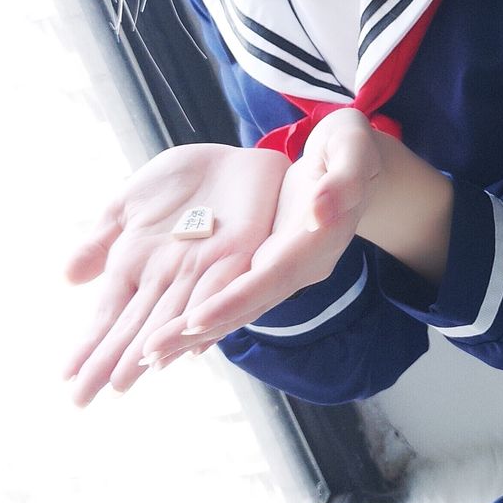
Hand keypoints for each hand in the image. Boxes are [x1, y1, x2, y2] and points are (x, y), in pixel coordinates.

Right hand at [61, 143, 289, 405]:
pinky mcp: (243, 256)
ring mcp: (208, 272)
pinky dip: (211, 309)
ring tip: (136, 370)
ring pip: (181, 317)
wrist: (232, 159)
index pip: (112, 315)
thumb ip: (103, 241)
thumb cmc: (180, 184)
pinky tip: (193, 330)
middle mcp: (173, 280)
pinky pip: (229, 288)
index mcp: (142, 268)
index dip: (92, 345)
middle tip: (87, 398)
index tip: (66, 378)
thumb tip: (67, 279)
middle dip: (116, 361)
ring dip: (161, 343)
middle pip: (141, 328)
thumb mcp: (129, 206)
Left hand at [123, 109, 384, 376]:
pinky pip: (235, 296)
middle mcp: (302, 266)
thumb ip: (343, 181)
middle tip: (150, 354)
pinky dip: (205, 316)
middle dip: (199, 330)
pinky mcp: (271, 265)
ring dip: (194, 333)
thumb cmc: (351, 148)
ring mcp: (286, 269)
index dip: (235, 300)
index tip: (194, 320)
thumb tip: (320, 212)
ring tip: (148, 355)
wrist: (355, 161)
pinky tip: (171, 332)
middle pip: (247, 304)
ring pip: (237, 307)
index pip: (272, 278)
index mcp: (319, 241)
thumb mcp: (353, 150)